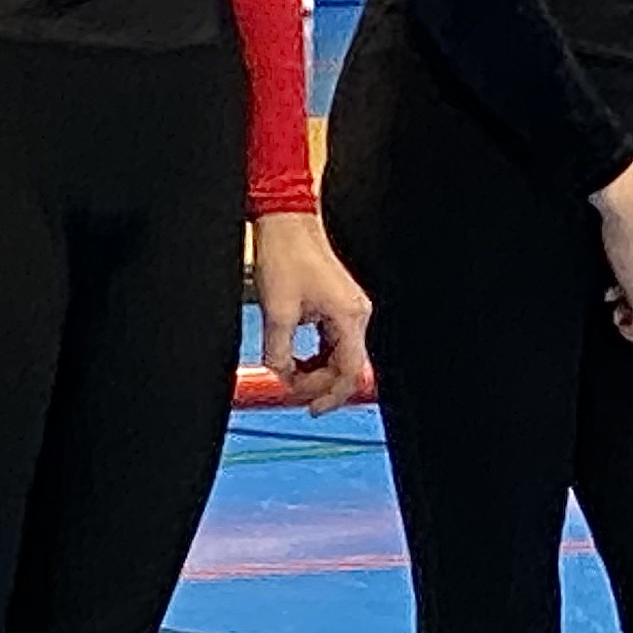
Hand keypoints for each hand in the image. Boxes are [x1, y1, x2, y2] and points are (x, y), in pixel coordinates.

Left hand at [251, 211, 372, 411]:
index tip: (310, 408)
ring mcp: (348, 310)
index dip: (329, 395)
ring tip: (291, 376)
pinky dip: (315, 356)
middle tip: (293, 391)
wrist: (287, 224)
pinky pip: (332, 342)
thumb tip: (280, 374)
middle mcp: (356, 315)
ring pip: (339, 356)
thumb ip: (279, 351)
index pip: (348, 372)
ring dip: (316, 371)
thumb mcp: (277, 312)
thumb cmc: (287, 256)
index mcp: (348, 317)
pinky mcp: (337, 306)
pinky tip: (296, 359)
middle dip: (319, 384)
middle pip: (346, 367)